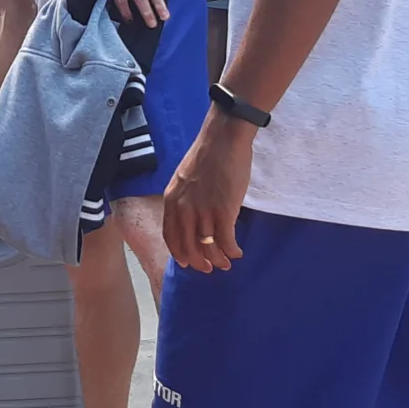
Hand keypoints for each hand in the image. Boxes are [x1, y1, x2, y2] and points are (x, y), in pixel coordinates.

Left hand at [164, 111, 252, 272]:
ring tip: (226, 264)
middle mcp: (184, 210)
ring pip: (208, 247)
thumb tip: (191, 217)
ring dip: (218, 260)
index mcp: (172, 201)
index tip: (187, 262)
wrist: (223, 139)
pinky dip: (232, 251)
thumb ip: (184, 199)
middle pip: (188, 247)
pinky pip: (226, 241)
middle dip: (198, 262)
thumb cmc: (207, 155)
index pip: (170, 236)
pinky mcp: (224, 212)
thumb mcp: (184, 179)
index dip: (179, 253)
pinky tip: (237, 253)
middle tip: (208, 268)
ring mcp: (203, 211)